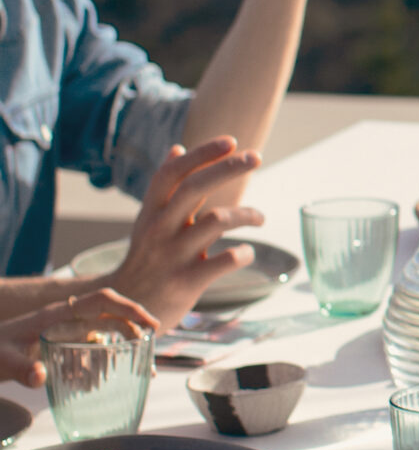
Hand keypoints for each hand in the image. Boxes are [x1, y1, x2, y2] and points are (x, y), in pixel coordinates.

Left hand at [0, 288, 156, 388]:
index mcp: (57, 316)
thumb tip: (40, 376)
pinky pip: (91, 349)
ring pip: (104, 333)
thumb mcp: (4, 360)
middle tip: (152, 349)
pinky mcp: (62, 347)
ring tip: (142, 369)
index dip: (129, 308)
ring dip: (124, 347)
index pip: (101, 301)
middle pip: (110, 315)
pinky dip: (104, 362)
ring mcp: (65, 334)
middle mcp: (65, 321)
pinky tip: (106, 382)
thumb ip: (22, 369)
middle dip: (135, 327)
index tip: (150, 324)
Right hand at [106, 138, 265, 328]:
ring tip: (260, 217)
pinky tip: (247, 252)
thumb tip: (177, 148)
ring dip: (246, 214)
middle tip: (256, 157)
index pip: (172, 172)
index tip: (231, 140)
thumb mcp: (149, 221)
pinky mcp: (187, 282)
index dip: (201, 153)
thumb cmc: (146, 259)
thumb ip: (167, 189)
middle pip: (194, 187)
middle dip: (228, 168)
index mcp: (151, 211)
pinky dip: (243, 253)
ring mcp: (173, 255)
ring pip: (216, 221)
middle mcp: (159, 228)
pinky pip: (224, 261)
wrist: (126, 309)